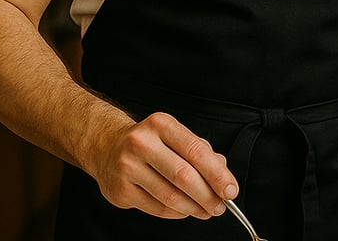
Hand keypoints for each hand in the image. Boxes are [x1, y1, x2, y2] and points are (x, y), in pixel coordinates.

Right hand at [89, 111, 238, 219]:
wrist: (107, 147)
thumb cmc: (150, 142)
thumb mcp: (174, 135)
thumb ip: (200, 152)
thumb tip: (223, 174)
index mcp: (160, 124)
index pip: (195, 151)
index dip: (217, 174)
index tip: (231, 189)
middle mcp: (141, 143)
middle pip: (183, 176)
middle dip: (208, 195)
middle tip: (221, 206)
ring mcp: (127, 167)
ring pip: (170, 196)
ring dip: (194, 208)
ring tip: (207, 210)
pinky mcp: (120, 191)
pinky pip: (157, 208)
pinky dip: (177, 213)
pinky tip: (186, 210)